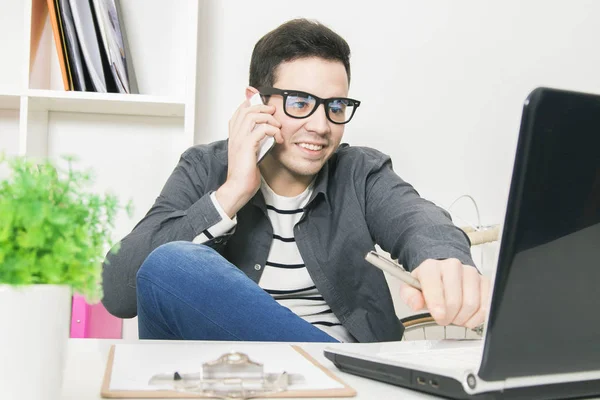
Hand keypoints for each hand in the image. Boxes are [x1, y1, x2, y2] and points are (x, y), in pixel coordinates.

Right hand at [216, 96, 282, 216]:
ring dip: (269, 118)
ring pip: (253, 116)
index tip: (265, 108)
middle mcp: (235, 135)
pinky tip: (278, 139)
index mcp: (234, 137)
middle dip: (263, 108)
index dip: (252, 105)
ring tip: (277, 127)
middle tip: (274, 113)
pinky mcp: (247, 146)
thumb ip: (255, 144)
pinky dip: (273, 131)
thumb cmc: (244, 176)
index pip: (239, 112)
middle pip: (246, 109)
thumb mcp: (250, 155)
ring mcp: (239, 140)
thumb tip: (268, 137)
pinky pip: (262, 129)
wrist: (238, 189)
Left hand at [399, 258, 490, 327]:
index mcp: (431, 267)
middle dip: (449, 316)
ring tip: (455, 317)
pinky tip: (467, 317)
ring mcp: (470, 273)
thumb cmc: (428, 283)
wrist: (444, 274)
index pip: (434, 285)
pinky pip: (486, 305)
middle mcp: (452, 266)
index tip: (438, 316)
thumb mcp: (411, 288)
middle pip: (455, 300)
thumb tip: (416, 304)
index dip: (436, 304)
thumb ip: (410, 296)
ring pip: (471, 304)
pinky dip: (476, 318)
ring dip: (462, 318)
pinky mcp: (484, 281)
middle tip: (444, 319)